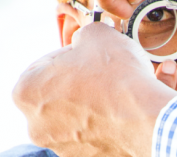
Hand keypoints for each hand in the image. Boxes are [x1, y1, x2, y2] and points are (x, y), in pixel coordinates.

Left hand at [12, 23, 176, 156]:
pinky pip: (99, 128)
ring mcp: (64, 143)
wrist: (147, 117)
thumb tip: (87, 42)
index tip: (93, 52)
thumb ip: (84, 34)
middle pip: (64, 89)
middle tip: (108, 68)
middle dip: (86, 76)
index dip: (74, 52)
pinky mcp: (89, 155)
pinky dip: (112, 115)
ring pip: (82, 110)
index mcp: (29, 91)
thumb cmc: (116, 75)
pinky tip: (130, 103)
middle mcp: (38, 124)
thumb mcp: (97, 34)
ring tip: (123, 85)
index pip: (48, 62)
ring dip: (99, 96)